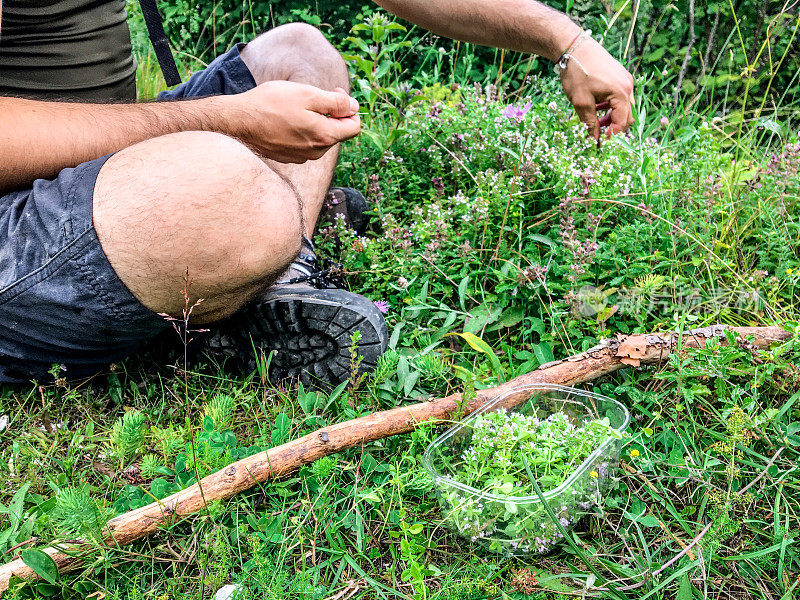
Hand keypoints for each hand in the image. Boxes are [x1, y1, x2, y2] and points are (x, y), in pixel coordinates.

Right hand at [225, 81, 360, 161]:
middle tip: (312, 96)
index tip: (335, 93)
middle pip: (337, 132)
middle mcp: (316, 152)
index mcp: (325, 137)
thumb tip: (354, 107)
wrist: (238, 121)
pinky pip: (304, 143)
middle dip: (331, 113)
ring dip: (315, 121)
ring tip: (294, 107)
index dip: (349, 108)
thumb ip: (335, 102)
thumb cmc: (271, 104)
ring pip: (320, 137)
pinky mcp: (288, 157)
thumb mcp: (307, 95)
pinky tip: (284, 119)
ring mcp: (301, 157)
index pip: (354, 127)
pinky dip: (301, 130)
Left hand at [559, 38, 633, 141]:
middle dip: (613, 127)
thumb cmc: (576, 72)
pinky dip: (610, 105)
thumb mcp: (580, 102)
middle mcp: (628, 86)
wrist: (574, 46)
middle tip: (596, 133)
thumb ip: (589, 122)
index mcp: (621, 92)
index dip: (612, 135)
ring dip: (611, 117)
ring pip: (623, 107)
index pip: (622, 122)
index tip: (599, 143)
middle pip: (627, 116)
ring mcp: (625, 80)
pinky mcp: (619, 76)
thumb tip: (593, 140)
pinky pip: (619, 97)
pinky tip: (595, 106)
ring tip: (594, 118)